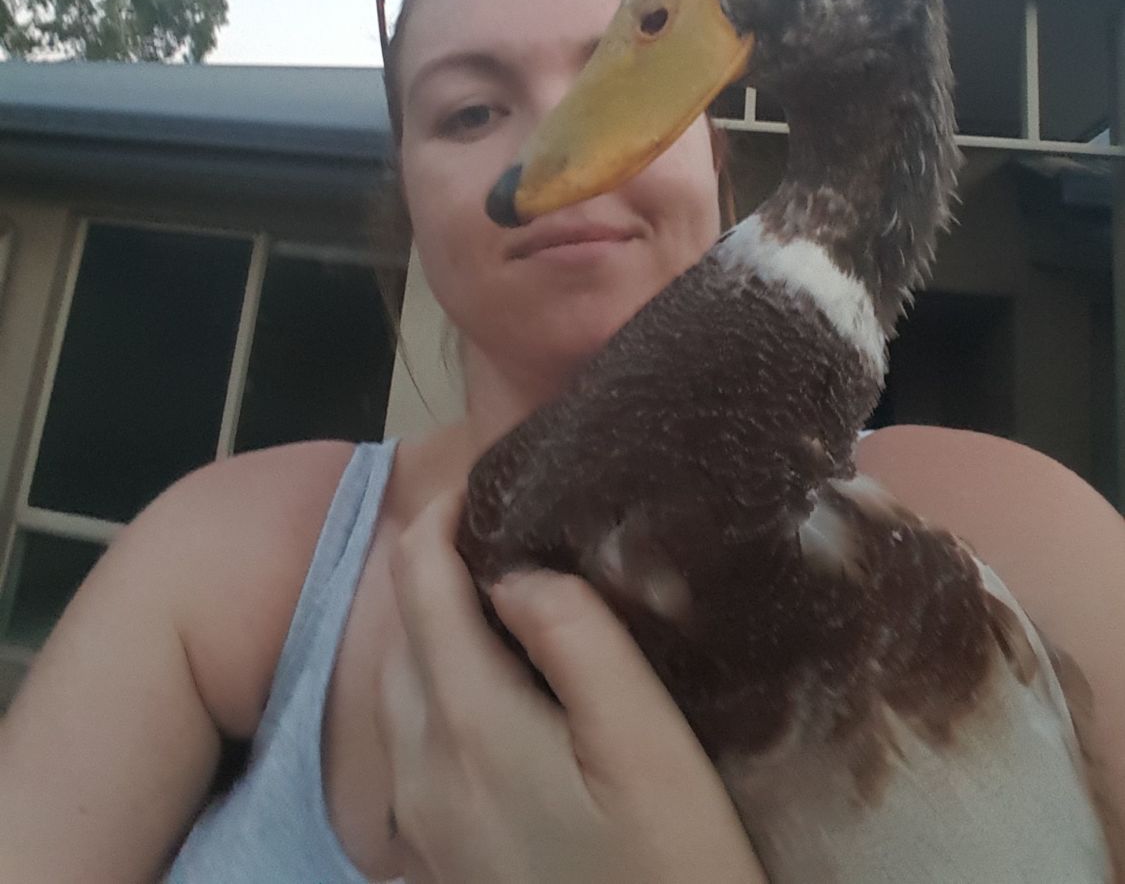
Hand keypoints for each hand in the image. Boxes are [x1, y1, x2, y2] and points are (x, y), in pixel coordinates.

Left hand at [377, 491, 766, 883]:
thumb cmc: (671, 867)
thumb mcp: (646, 744)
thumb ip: (576, 638)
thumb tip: (517, 570)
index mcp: (468, 725)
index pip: (419, 583)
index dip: (439, 516)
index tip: (482, 479)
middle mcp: (419, 768)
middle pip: (396, 630)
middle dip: (430, 564)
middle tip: (496, 524)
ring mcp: (415, 819)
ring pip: (394, 683)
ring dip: (426, 622)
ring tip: (491, 587)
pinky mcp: (427, 854)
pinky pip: (405, 737)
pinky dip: (428, 682)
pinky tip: (483, 678)